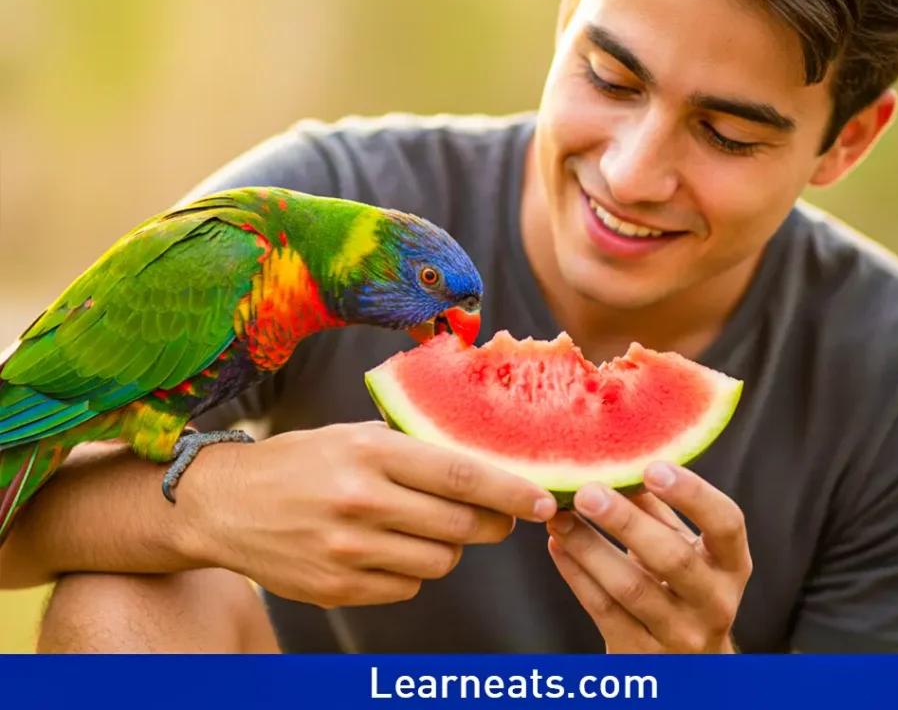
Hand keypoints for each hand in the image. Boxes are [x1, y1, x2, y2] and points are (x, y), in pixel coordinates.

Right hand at [177, 421, 557, 608]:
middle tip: (500, 518)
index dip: (511, 490)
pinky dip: (412, 572)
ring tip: (429, 528)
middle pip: (460, 526)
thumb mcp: (354, 435)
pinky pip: (406, 588)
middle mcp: (362, 501)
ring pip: (440, 563)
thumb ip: (413, 450)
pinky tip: (389, 549)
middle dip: (493, 525)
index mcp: (371, 451)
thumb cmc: (301, 461)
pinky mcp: (337, 588)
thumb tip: (483, 467)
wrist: (224, 504)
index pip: (461, 474)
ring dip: (450, 549)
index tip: (545, 499)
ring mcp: (348, 551)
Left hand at [545, 461, 750, 652]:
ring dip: (588, 547)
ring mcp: (679, 635)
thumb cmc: (683, 587)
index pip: (726, 524)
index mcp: (730, 565)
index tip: (652, 466)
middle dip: (626, 522)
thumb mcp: (685, 548)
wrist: (688, 668)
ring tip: (558, 516)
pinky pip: (604, 610)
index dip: (693, 494)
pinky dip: (576, 574)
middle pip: (672, 559)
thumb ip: (659, 508)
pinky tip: (557, 545)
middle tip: (586, 491)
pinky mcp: (641, 656)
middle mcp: (714, 602)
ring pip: (629, 588)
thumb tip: (621, 457)